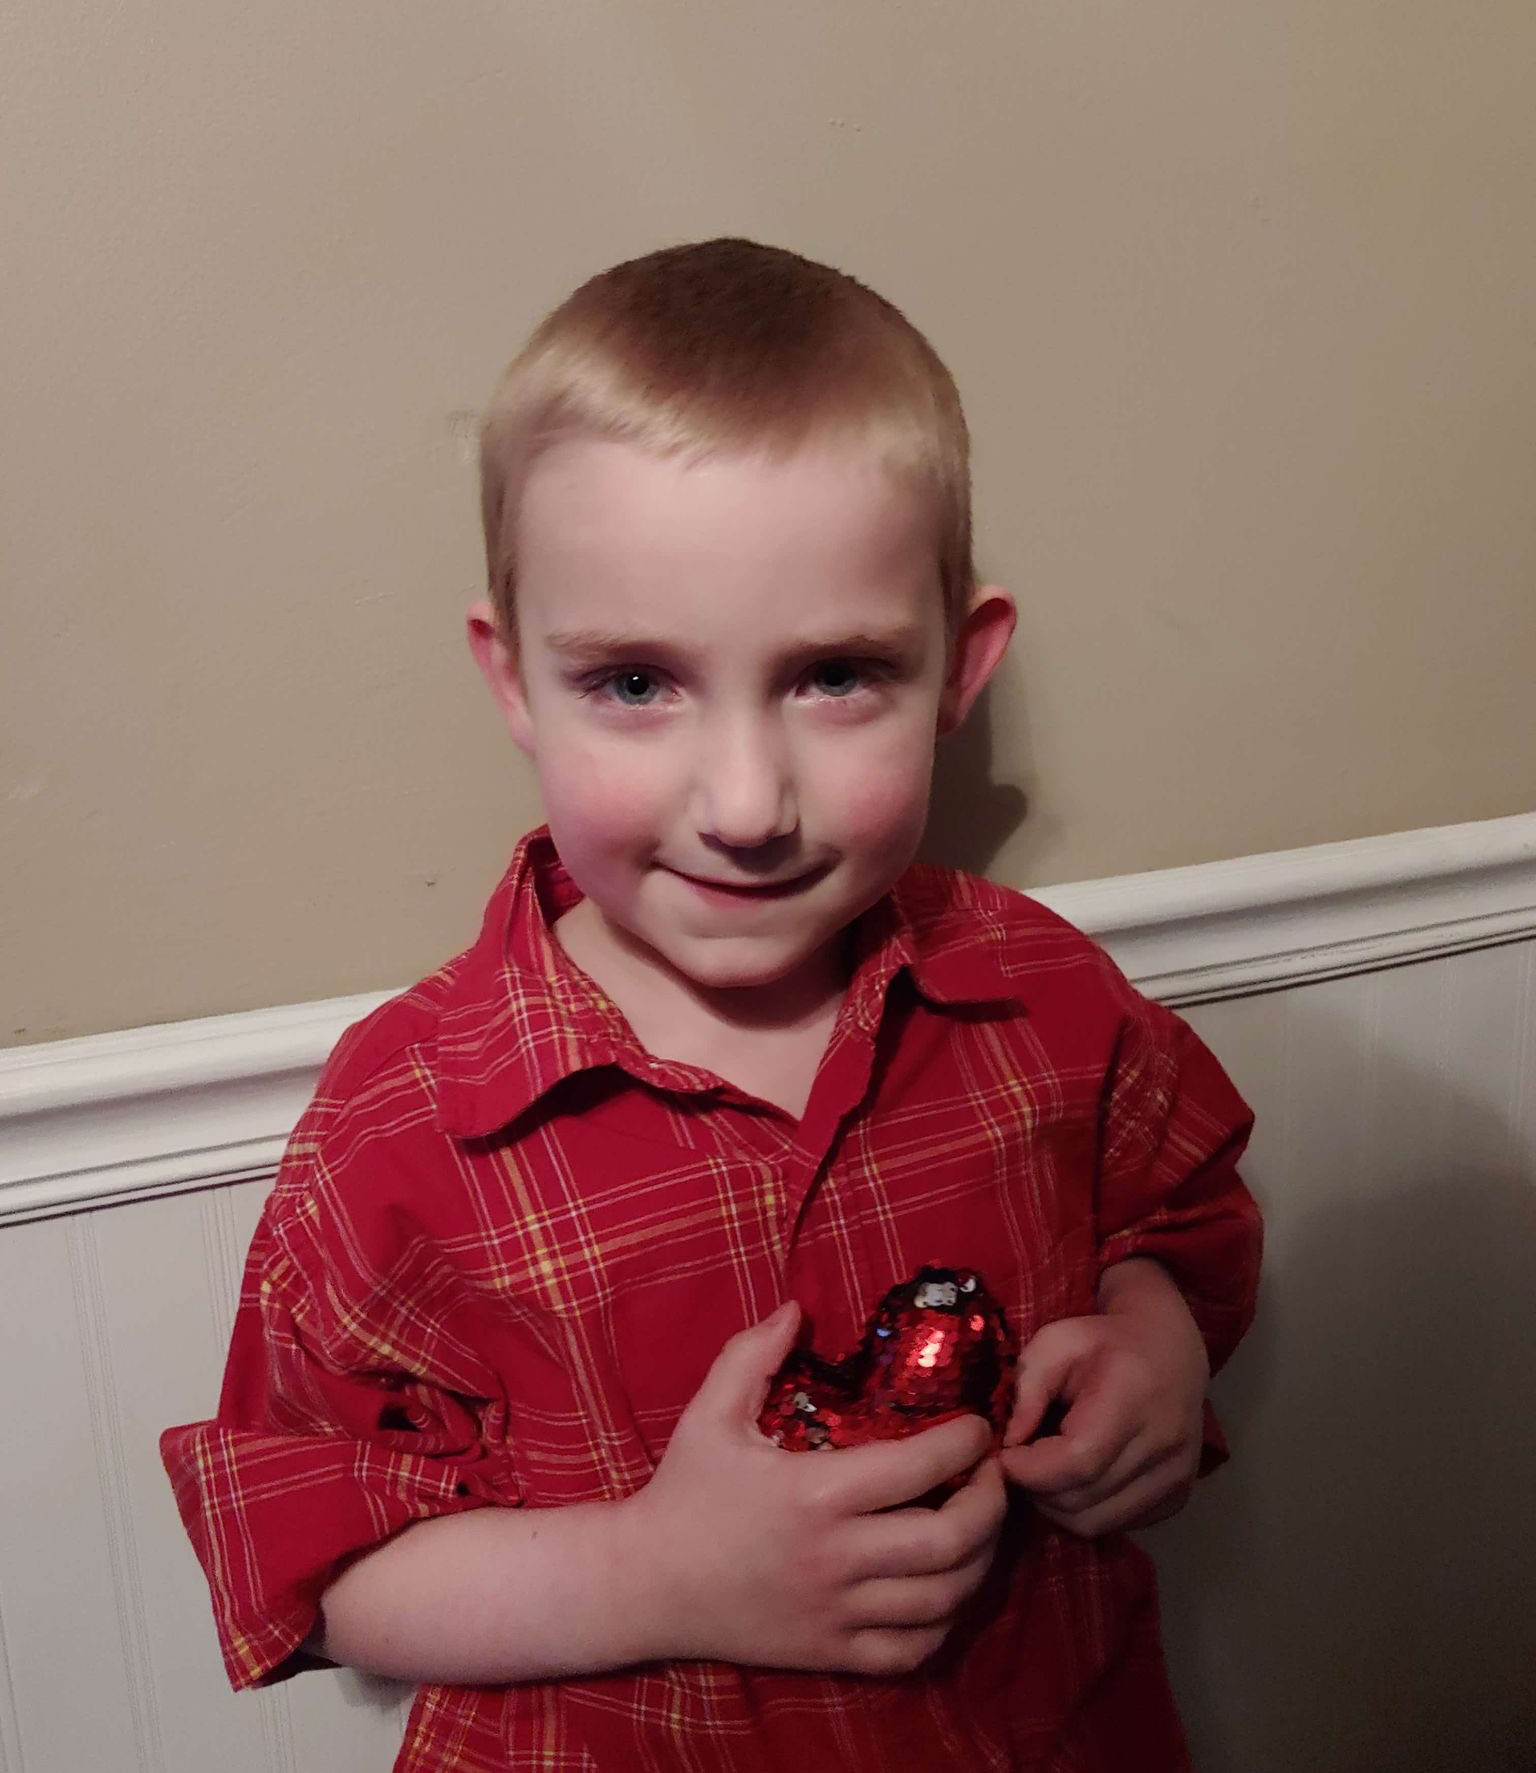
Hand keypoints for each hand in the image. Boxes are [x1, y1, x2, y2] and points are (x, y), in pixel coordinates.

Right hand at [630, 1303, 1007, 1676]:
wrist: (644, 1584)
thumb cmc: (683, 1491)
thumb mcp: (711, 1412)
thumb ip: (754, 1354)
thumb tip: (796, 1307)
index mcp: (816, 1492)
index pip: (921, 1466)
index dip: (966, 1443)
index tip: (977, 1428)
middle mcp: (837, 1557)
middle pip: (952, 1540)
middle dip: (991, 1503)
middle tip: (991, 1475)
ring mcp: (838, 1612)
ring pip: (944, 1598)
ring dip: (978, 1560)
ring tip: (978, 1525)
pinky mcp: (832, 1653)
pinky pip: (913, 1649)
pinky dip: (944, 1620)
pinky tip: (943, 1587)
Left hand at [999, 1260, 1207, 1537]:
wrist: (1171, 1351)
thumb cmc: (1105, 1342)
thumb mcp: (1055, 1342)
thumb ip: (1028, 1389)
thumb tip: (1011, 1443)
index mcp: (1133, 1400)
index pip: (1078, 1462)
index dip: (1031, 1469)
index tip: (1006, 1453)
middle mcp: (1164, 1446)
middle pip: (1083, 1500)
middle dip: (1037, 1489)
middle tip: (1021, 1463)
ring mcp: (1176, 1478)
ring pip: (1096, 1523)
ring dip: (1057, 1506)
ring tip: (1044, 1472)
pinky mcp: (1177, 1498)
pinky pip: (1116, 1525)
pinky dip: (1085, 1512)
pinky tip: (1075, 1480)